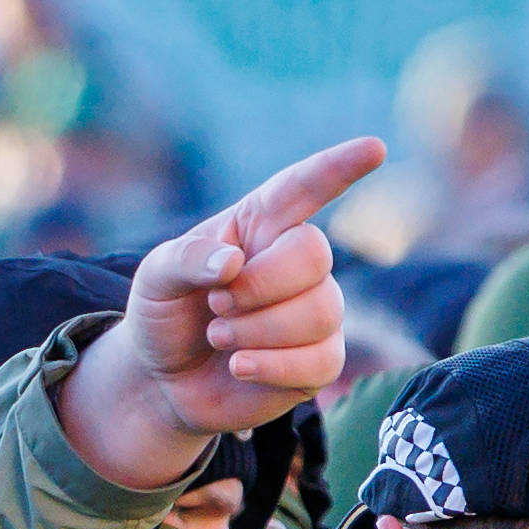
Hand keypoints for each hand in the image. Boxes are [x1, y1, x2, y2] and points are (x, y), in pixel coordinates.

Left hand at [58, 137, 384, 486]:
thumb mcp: (154, 278)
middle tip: (216, 305)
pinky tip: (239, 366)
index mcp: (259, 225)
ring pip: (319, 312)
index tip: (374, 148)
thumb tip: (233, 262)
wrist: (163, 380)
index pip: (304, 188)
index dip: (338, 168)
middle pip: (313, 254)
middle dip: (257, 286)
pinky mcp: (319, 360)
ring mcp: (314, 310)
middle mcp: (296, 262)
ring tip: (219, 336)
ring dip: (254, 330)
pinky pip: (321, 360)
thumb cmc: (165, 314)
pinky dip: (271, 367)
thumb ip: (186, 259)